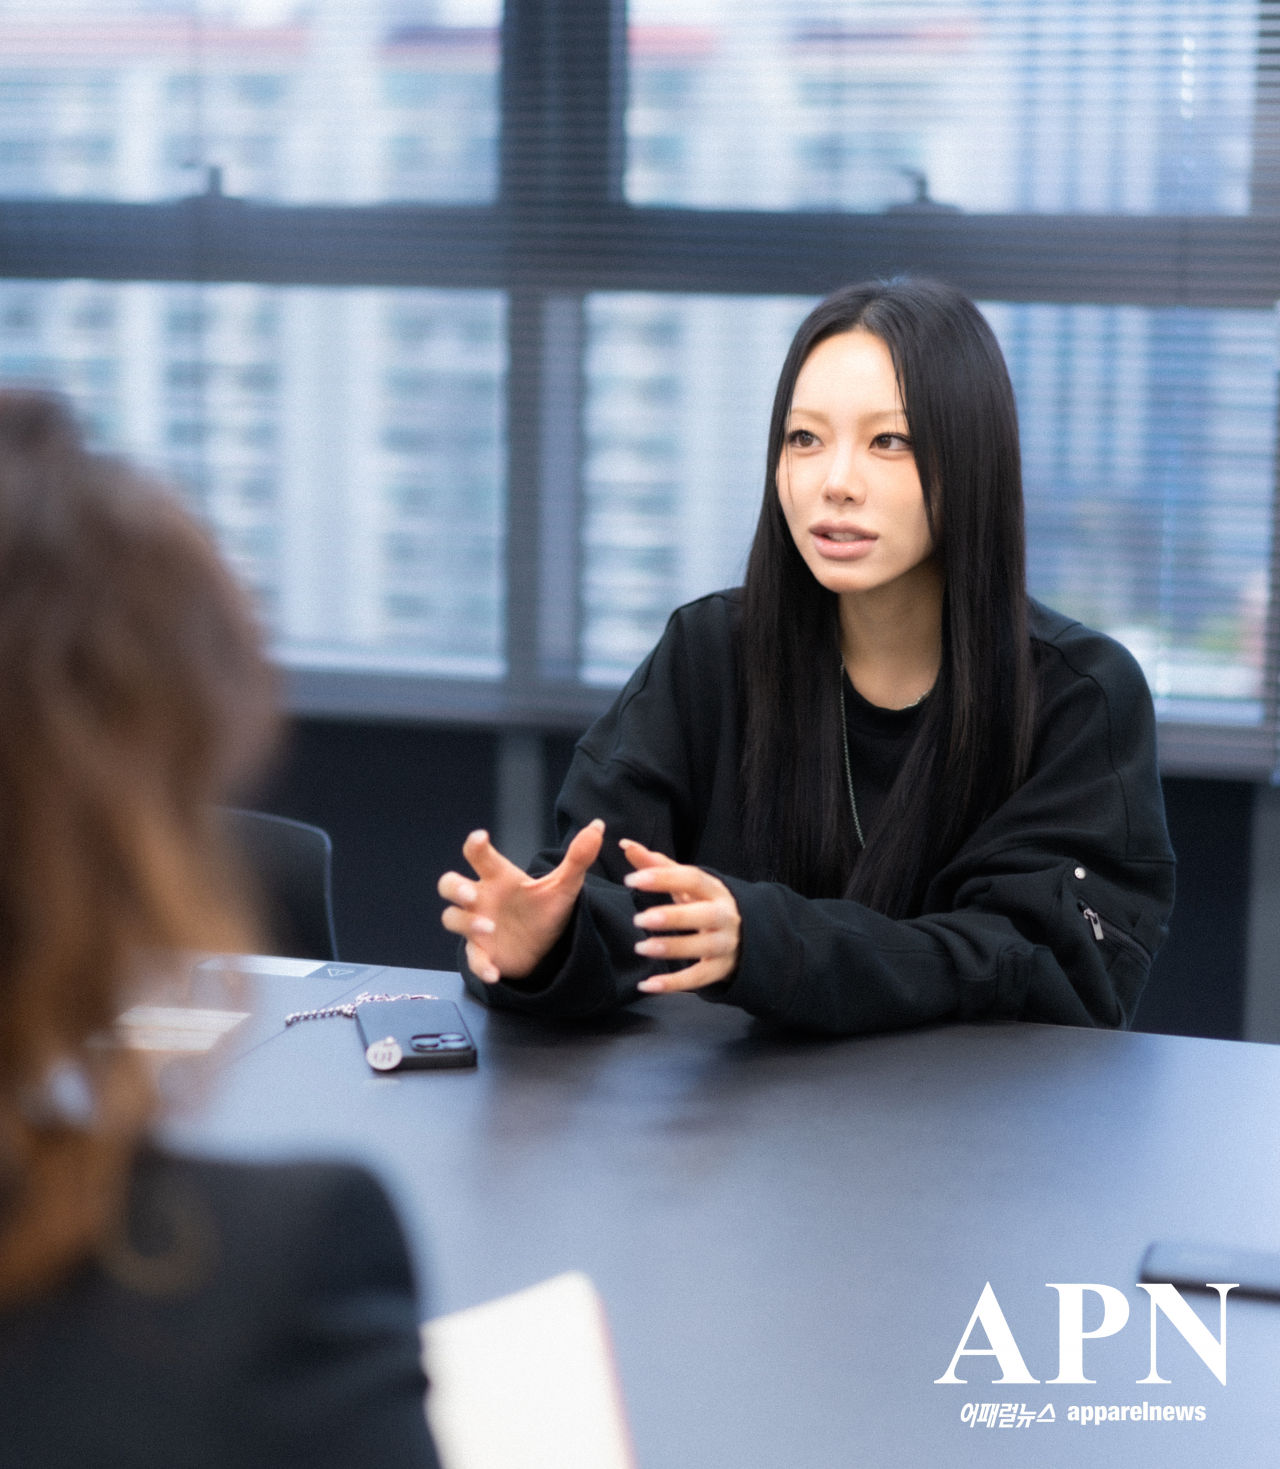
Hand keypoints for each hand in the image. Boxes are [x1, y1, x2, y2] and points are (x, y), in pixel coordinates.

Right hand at [437, 820, 604, 982]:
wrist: (545, 947)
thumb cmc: (545, 909)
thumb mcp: (564, 885)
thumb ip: (578, 858)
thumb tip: (598, 826)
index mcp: (498, 878)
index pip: (479, 856)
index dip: (475, 845)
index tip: (480, 838)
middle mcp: (482, 898)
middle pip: (449, 884)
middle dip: (455, 887)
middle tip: (470, 893)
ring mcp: (477, 926)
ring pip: (452, 918)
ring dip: (467, 923)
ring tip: (489, 928)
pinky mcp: (482, 953)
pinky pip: (473, 959)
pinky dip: (481, 966)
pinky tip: (495, 972)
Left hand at [621, 838, 741, 992]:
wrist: (745, 935)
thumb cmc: (704, 903)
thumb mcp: (686, 884)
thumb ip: (657, 865)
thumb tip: (626, 845)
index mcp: (714, 889)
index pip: (691, 879)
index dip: (662, 878)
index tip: (631, 880)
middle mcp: (724, 915)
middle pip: (702, 915)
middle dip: (671, 917)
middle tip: (639, 919)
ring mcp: (725, 944)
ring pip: (702, 948)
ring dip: (671, 949)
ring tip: (641, 948)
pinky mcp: (720, 970)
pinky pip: (698, 979)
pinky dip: (673, 984)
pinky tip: (647, 985)